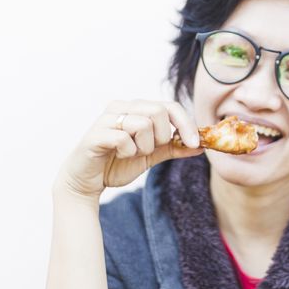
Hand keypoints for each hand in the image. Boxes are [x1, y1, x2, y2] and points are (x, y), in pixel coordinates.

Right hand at [54, 99, 202, 198]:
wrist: (87, 181)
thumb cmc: (118, 162)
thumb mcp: (152, 154)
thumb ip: (174, 147)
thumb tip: (201, 146)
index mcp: (137, 108)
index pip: (170, 106)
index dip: (186, 124)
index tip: (195, 143)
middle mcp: (121, 107)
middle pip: (159, 111)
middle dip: (161, 137)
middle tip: (149, 149)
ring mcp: (107, 118)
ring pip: (143, 124)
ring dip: (143, 147)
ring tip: (131, 153)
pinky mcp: (95, 134)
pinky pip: (124, 139)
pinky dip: (128, 152)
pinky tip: (118, 155)